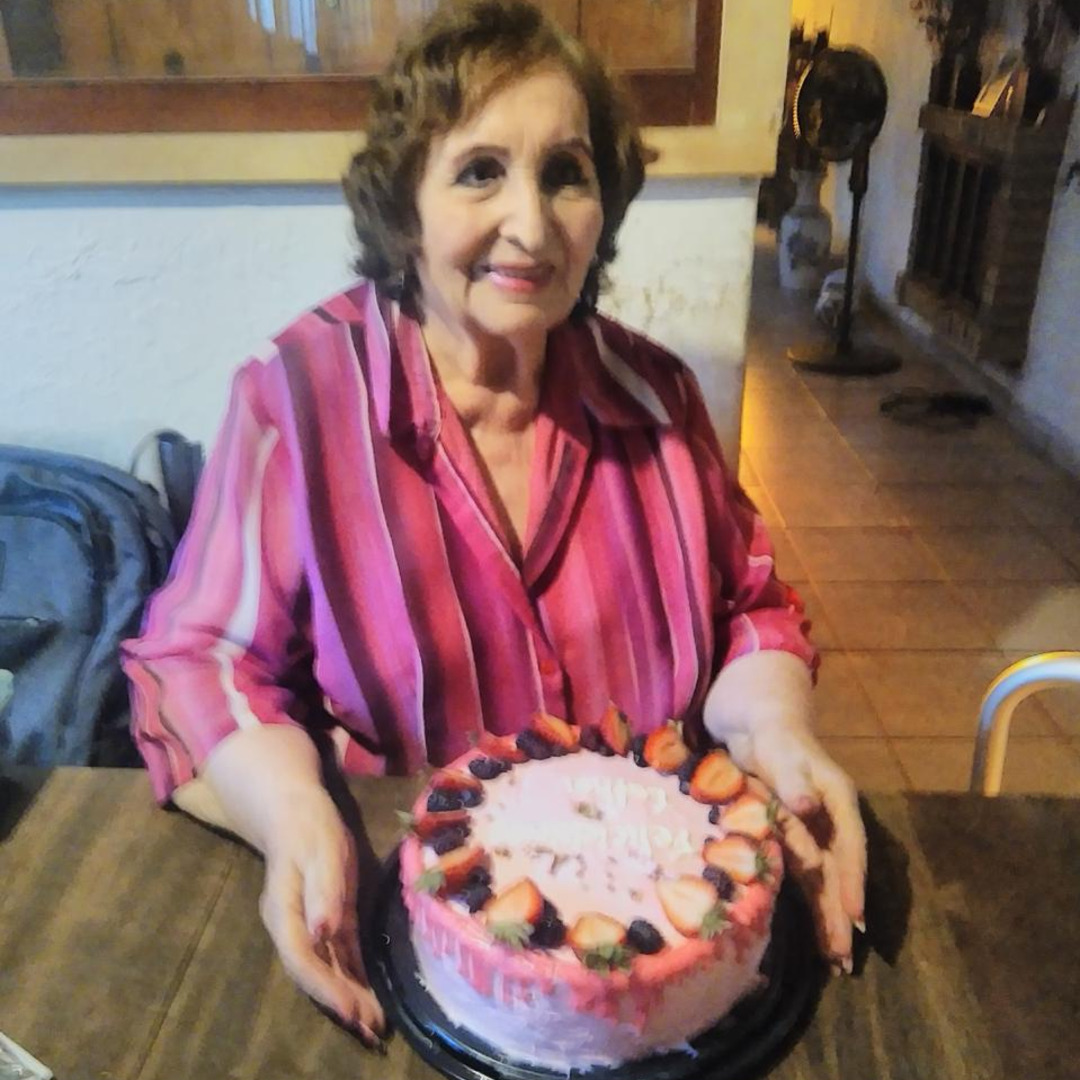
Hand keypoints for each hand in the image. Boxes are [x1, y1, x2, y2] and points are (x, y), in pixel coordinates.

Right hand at [178, 726, 386, 1045]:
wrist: (295, 809)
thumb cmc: (308, 826)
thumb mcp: (320, 851)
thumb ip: (323, 891)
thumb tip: (323, 931)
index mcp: (284, 912)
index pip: (302, 959)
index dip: (326, 987)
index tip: (351, 1009)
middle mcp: (294, 926)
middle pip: (315, 972)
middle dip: (341, 1002)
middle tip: (372, 1030)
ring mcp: (310, 925)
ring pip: (329, 968)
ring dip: (351, 995)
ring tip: (376, 1024)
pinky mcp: (328, 918)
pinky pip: (340, 954)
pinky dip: (355, 975)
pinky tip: (371, 995)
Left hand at [736, 726, 865, 971]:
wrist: (759, 726)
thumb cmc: (773, 736)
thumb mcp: (780, 752)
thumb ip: (792, 779)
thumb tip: (805, 806)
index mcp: (838, 797)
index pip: (850, 843)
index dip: (852, 878)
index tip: (854, 913)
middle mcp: (833, 818)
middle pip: (841, 870)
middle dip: (843, 913)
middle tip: (844, 956)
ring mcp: (817, 830)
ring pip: (827, 879)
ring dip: (831, 916)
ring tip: (836, 958)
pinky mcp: (799, 838)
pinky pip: (808, 876)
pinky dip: (813, 903)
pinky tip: (819, 932)